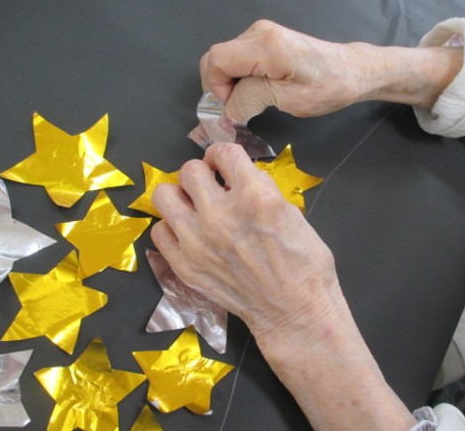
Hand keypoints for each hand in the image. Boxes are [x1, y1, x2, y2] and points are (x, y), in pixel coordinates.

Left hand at [150, 142, 338, 340]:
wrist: (293, 311)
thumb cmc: (304, 264)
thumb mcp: (291, 212)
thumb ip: (259, 189)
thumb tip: (234, 178)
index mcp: (254, 196)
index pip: (223, 152)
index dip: (224, 155)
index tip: (224, 164)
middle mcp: (220, 214)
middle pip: (189, 170)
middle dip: (203, 173)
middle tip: (212, 186)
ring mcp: (197, 241)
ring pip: (164, 195)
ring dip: (181, 196)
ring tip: (195, 206)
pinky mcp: (184, 265)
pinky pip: (160, 231)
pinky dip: (173, 228)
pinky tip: (189, 233)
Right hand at [200, 20, 381, 120]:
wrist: (351, 71)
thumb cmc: (327, 87)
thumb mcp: (287, 100)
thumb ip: (250, 101)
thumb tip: (225, 112)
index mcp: (265, 46)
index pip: (215, 60)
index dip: (216, 88)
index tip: (233, 107)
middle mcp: (259, 33)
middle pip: (216, 59)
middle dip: (220, 88)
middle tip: (240, 109)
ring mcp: (261, 34)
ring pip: (225, 60)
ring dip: (231, 85)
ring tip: (253, 101)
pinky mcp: (265, 40)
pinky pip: (237, 59)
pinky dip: (239, 79)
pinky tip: (257, 91)